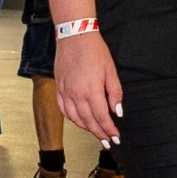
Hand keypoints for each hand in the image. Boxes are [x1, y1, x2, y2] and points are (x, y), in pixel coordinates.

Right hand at [52, 27, 124, 142]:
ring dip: (86, 128)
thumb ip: (115, 93)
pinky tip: (79, 121)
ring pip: (75, 118)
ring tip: (96, 133)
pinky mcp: (59, 88)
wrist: (75, 36)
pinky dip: (72, 119)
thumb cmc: (94, 50)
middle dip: (99, 133)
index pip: (101, 117)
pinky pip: (64, 110)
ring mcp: (66, 92)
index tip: (115, 137)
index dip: (109, 129)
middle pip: (88, 121)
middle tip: (107, 141)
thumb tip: (117, 111)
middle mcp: (76, 94)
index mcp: (91, 90)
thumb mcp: (111, 70)